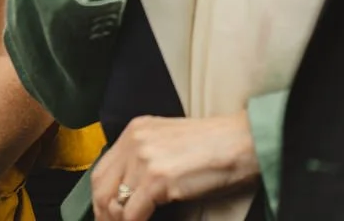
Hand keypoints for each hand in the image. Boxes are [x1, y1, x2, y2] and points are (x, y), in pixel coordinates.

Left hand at [91, 114, 259, 220]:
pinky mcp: (158, 179)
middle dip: (104, 214)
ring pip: (114, 202)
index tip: (105, 216)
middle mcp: (134, 141)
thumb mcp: (169, 144)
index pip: (102, 170)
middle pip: (101, 186)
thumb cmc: (215, 147)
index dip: (100, 199)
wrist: (242, 141)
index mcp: (135, 130)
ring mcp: (145, 159)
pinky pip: (133, 212)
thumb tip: (131, 192)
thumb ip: (146, 160)